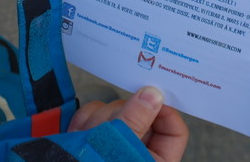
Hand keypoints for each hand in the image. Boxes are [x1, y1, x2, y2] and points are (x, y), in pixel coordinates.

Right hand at [68, 86, 188, 161]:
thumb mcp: (119, 150)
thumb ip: (136, 121)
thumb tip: (153, 95)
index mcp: (154, 161)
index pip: (174, 131)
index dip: (164, 111)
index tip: (149, 96)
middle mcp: (134, 153)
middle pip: (140, 114)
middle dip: (119, 116)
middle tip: (107, 126)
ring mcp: (111, 146)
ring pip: (113, 112)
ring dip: (97, 121)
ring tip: (86, 138)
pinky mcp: (90, 140)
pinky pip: (91, 116)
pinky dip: (82, 124)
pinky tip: (75, 136)